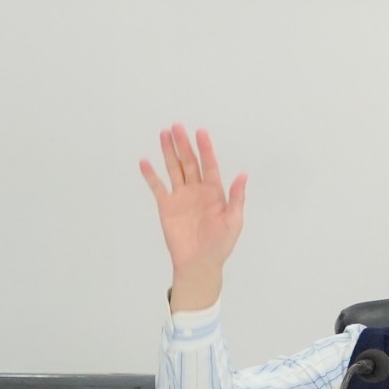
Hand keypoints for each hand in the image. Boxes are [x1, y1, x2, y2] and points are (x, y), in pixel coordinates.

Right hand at [138, 125, 245, 311]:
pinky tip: (145, 161)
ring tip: (163, 134)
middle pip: (189, 162)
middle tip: (177, 126)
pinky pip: (157, 187)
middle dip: (184, 144)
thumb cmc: (220, 244)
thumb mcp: (234, 221)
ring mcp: (181, 197)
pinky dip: (150, 175)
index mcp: (215, 192)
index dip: (205, 149)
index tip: (201, 132)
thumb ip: (236, 198)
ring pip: (173, 169)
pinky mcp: (166, 206)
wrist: (199, 263)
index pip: (209, 165)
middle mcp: (197, 190)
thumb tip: (243, 175)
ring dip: (168, 152)